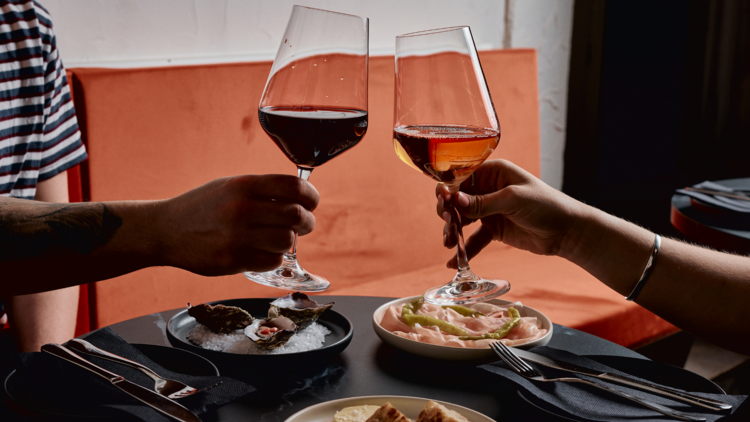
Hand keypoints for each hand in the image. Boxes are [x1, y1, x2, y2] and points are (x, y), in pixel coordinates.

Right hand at [158, 174, 318, 274]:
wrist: (165, 230)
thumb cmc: (202, 207)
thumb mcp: (230, 186)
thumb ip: (263, 190)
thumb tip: (302, 198)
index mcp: (243, 185)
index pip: (294, 188)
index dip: (311, 197)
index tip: (311, 203)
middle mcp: (241, 209)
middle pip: (297, 216)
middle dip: (307, 222)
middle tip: (302, 225)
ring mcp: (237, 236)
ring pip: (287, 241)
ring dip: (288, 241)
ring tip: (276, 238)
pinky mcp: (232, 260)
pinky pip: (272, 261)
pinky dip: (273, 257)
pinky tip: (261, 251)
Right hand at [436, 160, 587, 267]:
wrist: (567, 231)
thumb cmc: (546, 205)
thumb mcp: (513, 199)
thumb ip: (483, 203)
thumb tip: (456, 200)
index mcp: (493, 172)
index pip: (462, 177)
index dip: (449, 189)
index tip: (444, 201)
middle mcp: (488, 189)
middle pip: (457, 198)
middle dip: (448, 211)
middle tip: (448, 223)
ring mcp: (489, 210)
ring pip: (461, 218)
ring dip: (452, 230)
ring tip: (449, 243)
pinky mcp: (494, 229)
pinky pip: (473, 238)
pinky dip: (464, 249)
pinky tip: (453, 260)